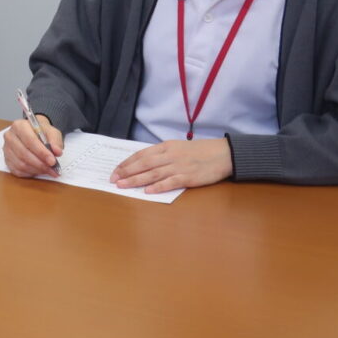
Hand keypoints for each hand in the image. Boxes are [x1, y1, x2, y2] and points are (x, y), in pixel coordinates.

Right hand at [2, 115, 64, 177]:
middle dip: (40, 164)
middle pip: (23, 154)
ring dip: (37, 170)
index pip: (29, 140)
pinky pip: (18, 171)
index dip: (41, 152)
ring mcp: (7, 149)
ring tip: (48, 170)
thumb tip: (57, 152)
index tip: (52, 161)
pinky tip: (39, 171)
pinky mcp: (7, 160)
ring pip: (21, 164)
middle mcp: (10, 137)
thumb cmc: (41, 131)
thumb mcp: (51, 131)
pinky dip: (30, 173)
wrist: (34, 132)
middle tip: (53, 169)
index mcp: (19, 126)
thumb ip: (55, 141)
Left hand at [110, 138, 232, 193]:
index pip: (141, 154)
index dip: (127, 163)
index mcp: (166, 146)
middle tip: (113, 179)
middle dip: (126, 172)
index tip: (116, 170)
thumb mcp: (178, 147)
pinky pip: (170, 182)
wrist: (223, 154)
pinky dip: (158, 187)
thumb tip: (143, 163)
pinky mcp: (188, 177)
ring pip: (152, 173)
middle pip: (143, 164)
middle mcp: (170, 155)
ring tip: (123, 185)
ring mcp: (179, 166)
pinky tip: (147, 191)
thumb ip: (162, 155)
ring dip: (136, 180)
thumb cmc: (200, 152)